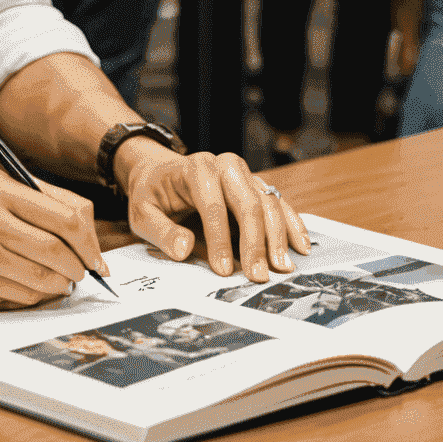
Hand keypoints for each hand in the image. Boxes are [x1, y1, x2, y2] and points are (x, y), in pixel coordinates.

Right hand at [0, 168, 105, 311]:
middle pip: (58, 253)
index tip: (95, 254)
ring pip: (41, 282)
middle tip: (81, 272)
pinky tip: (23, 287)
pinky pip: (16, 298)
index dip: (89, 241)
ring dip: (57, 286)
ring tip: (56, 281)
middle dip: (79, 268)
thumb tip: (81, 224)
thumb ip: (28, 197)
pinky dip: (29, 297)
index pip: (65, 216)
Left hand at [117, 140, 311, 281]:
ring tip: (283, 267)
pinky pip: (279, 203)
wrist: (159, 173)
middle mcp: (224, 165)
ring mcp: (244, 174)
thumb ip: (161, 231)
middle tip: (258, 276)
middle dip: (255, 241)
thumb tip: (184, 248)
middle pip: (247, 201)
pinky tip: (300, 246)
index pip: (212, 204)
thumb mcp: (142, 213)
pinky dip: (291, 224)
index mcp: (194, 168)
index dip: (219, 239)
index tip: (222, 271)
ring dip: (278, 236)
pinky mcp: (255, 186)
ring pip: (268, 201)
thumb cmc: (152, 195)